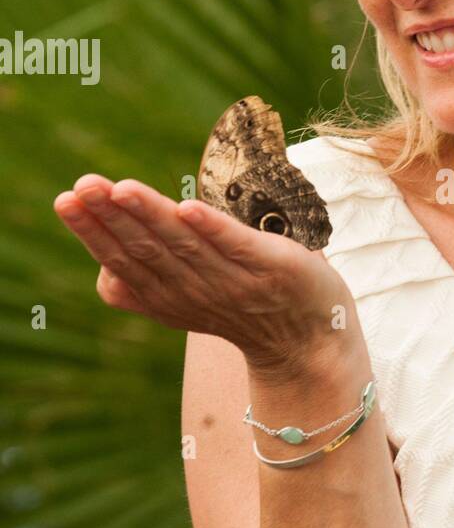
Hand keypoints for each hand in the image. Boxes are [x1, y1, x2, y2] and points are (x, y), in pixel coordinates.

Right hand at [53, 174, 358, 374]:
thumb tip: (104, 270)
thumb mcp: (189, 298)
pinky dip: (213, 230)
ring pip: (184, 245)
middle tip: (81, 186)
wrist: (313, 341)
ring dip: (151, 215)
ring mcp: (236, 282)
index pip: (122, 262)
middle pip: (146, 250)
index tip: (67, 199)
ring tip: (121, 188)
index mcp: (170, 296)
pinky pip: (239, 247)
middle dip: (110, 217)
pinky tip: (188, 209)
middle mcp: (196, 291)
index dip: (93, 233)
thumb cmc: (245, 305)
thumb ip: (151, 281)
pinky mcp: (275, 269)